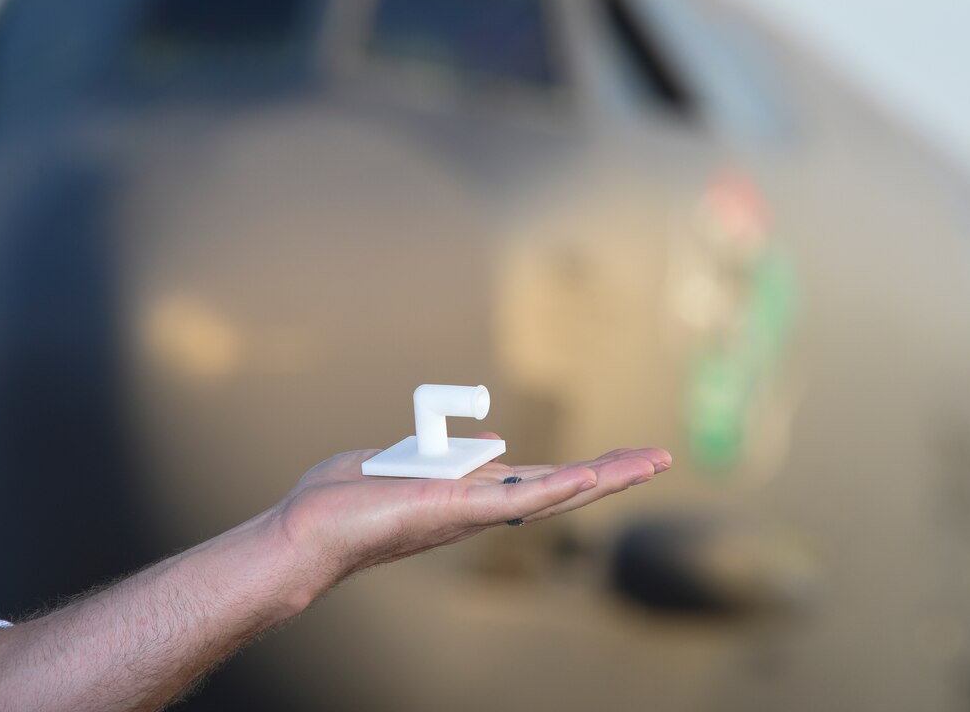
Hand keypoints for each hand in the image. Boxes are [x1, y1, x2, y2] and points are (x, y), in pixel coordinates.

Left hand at [269, 436, 670, 595]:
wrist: (308, 530)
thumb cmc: (344, 499)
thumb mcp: (406, 460)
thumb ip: (448, 451)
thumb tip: (492, 440)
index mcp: (471, 493)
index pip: (539, 480)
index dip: (581, 470)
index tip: (620, 460)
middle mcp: (482, 508)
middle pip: (561, 489)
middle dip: (613, 474)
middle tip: (661, 458)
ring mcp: (473, 512)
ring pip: (552, 495)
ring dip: (604, 478)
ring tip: (649, 462)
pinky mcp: (457, 510)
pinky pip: (516, 499)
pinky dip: (557, 487)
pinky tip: (593, 475)